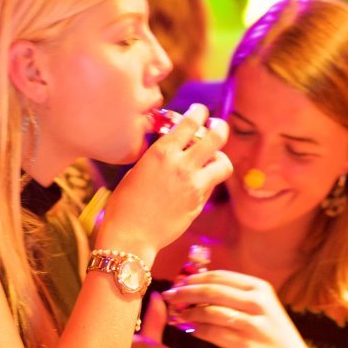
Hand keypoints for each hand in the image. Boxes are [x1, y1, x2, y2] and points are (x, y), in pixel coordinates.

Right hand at [102, 104, 231, 256]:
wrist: (130, 236)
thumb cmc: (124, 204)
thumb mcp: (137, 171)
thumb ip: (159, 158)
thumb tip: (174, 151)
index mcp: (162, 152)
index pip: (190, 122)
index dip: (199, 113)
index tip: (201, 112)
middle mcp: (182, 165)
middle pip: (216, 137)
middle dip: (219, 128)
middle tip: (216, 127)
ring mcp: (194, 186)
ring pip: (223, 163)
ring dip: (219, 157)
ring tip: (212, 159)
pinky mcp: (199, 203)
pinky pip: (211, 185)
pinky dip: (208, 179)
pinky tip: (196, 183)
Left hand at [161, 270, 299, 347]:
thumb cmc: (271, 334)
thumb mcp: (260, 308)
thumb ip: (234, 295)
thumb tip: (197, 286)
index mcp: (259, 288)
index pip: (219, 276)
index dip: (195, 278)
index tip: (178, 282)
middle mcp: (257, 302)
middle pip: (211, 291)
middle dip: (185, 292)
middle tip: (169, 296)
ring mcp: (252, 323)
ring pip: (209, 311)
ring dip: (188, 312)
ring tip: (177, 314)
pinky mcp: (245, 344)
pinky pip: (212, 333)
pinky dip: (197, 330)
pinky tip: (189, 330)